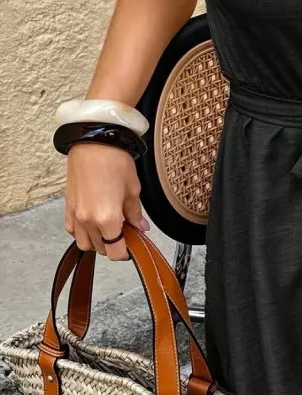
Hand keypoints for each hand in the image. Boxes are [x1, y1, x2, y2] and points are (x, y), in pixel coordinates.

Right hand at [64, 142, 149, 260]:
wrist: (93, 141)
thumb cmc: (114, 160)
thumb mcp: (133, 190)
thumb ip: (135, 214)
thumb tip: (140, 228)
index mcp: (107, 218)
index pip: (116, 252)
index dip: (127, 253)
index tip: (134, 246)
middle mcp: (88, 220)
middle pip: (100, 249)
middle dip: (115, 245)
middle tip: (126, 233)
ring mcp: (75, 214)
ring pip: (84, 243)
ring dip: (97, 242)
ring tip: (109, 229)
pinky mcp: (67, 206)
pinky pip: (72, 230)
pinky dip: (82, 232)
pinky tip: (93, 222)